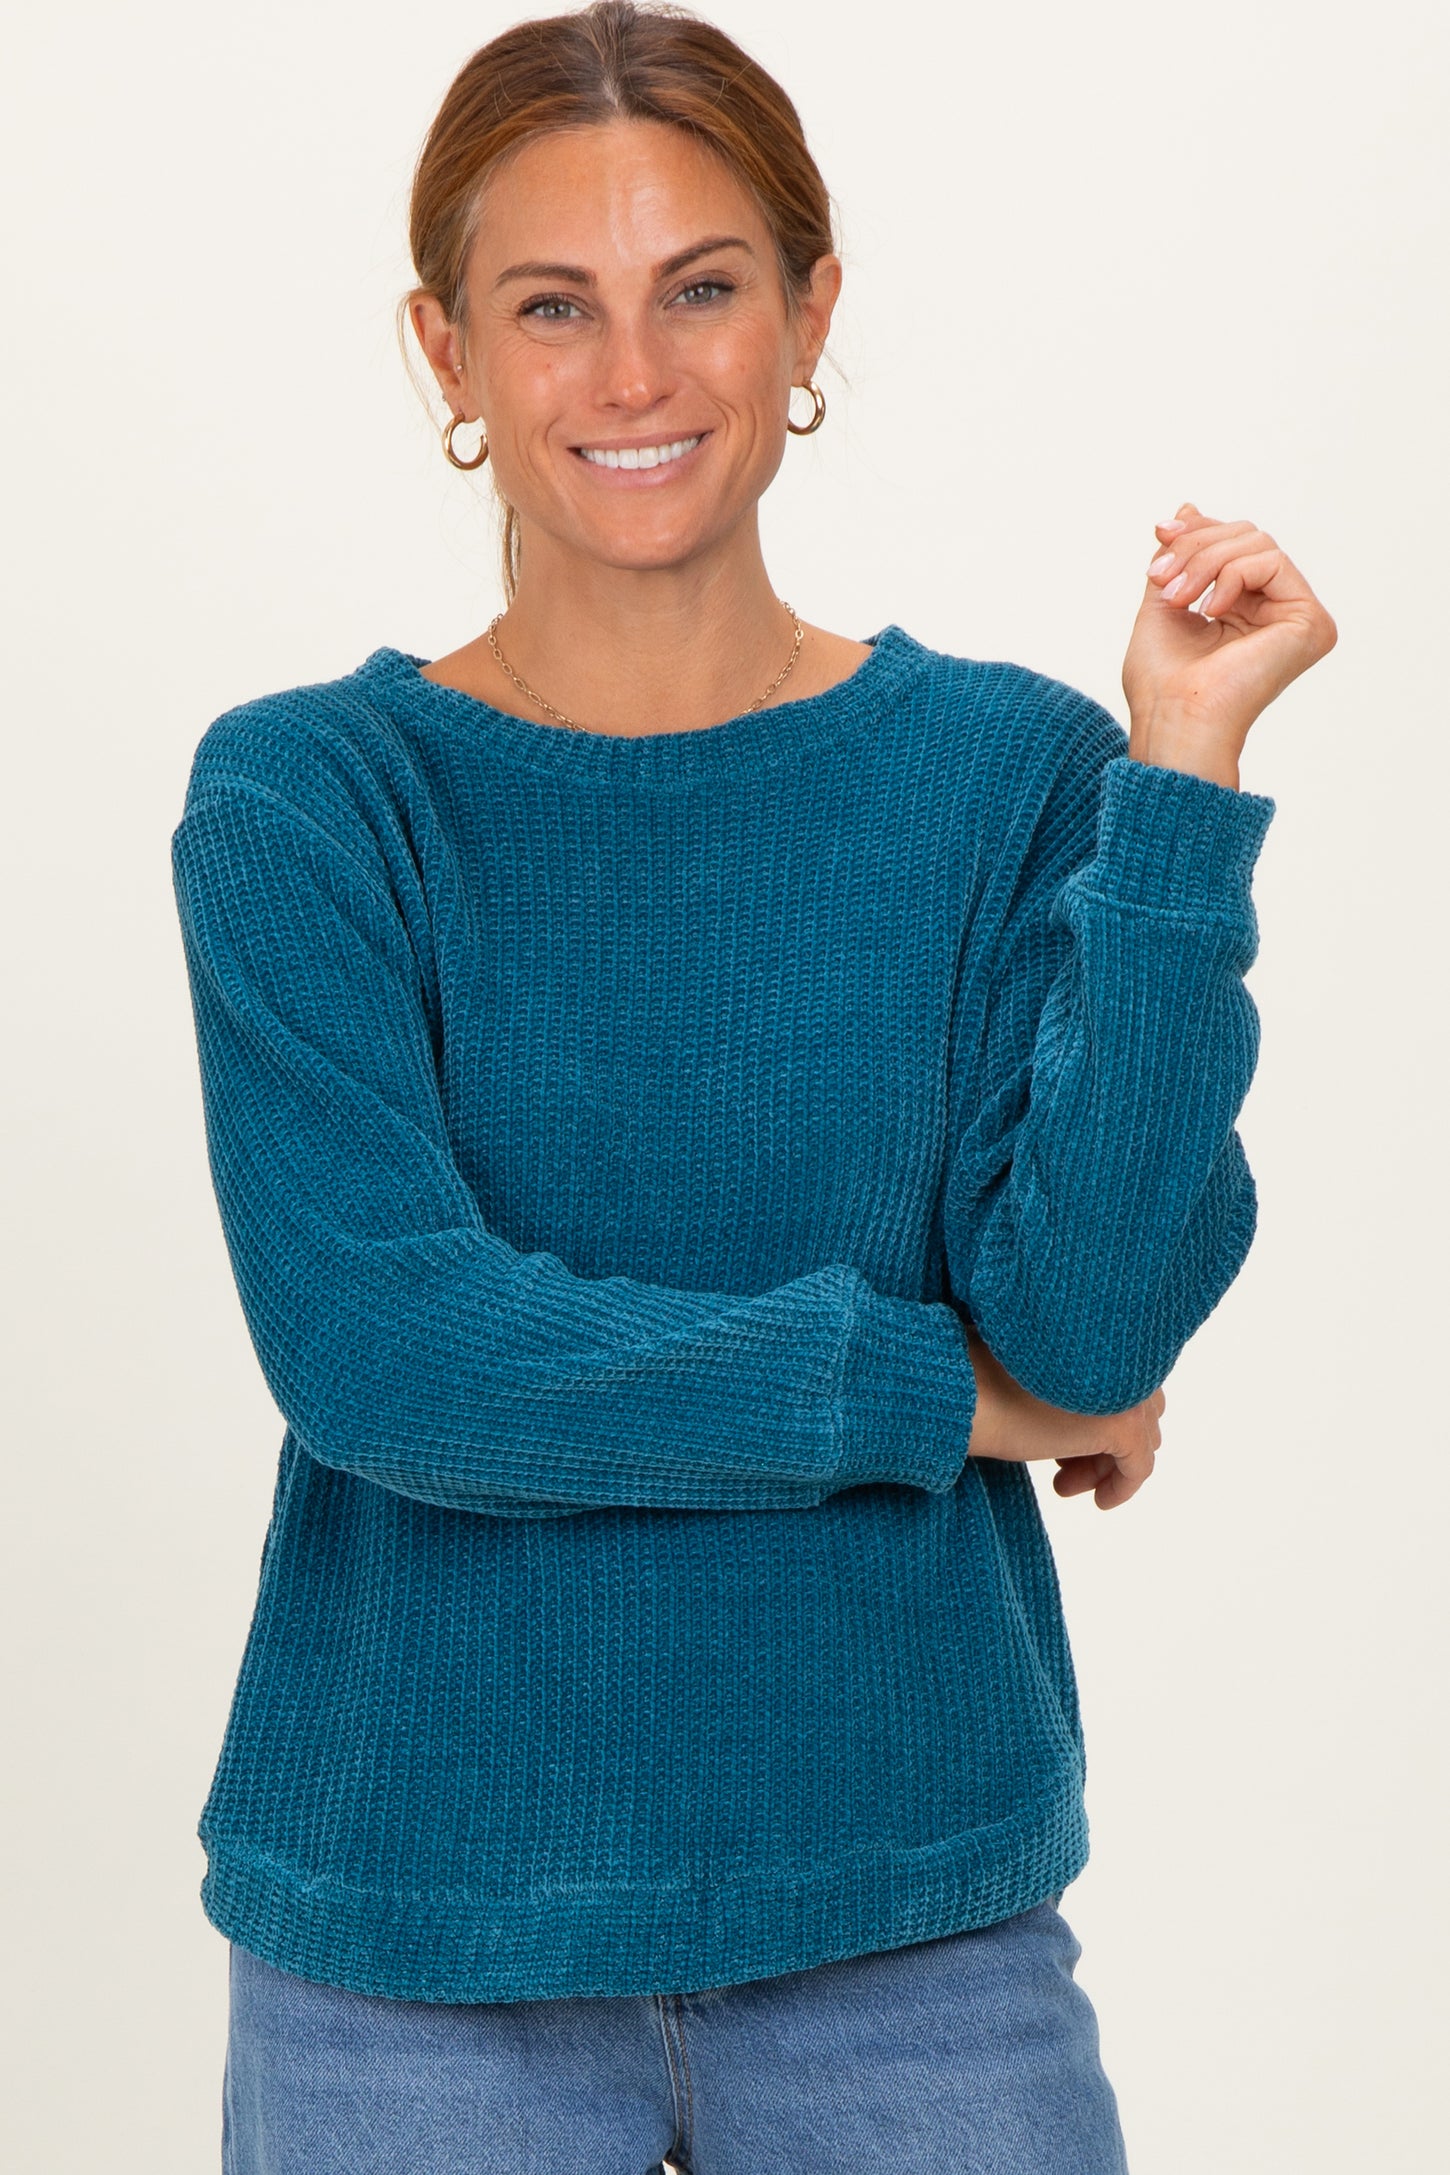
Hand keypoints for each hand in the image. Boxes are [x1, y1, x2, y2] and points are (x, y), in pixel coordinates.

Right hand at [966, 1327, 1163, 1510]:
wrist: (963, 1393)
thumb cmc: (981, 1383)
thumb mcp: (1035, 1377)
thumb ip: (1069, 1384)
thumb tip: (1087, 1418)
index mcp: (1100, 1338)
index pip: (1126, 1383)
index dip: (1098, 1419)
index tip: (1062, 1449)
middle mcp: (1123, 1360)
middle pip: (1139, 1411)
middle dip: (1103, 1445)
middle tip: (1062, 1469)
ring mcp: (1127, 1391)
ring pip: (1140, 1440)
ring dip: (1104, 1466)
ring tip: (1063, 1484)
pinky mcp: (1123, 1425)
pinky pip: (1139, 1467)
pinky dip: (1122, 1488)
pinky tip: (1099, 1502)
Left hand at [1122, 501, 1337, 784]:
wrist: (1173, 720)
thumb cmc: (1162, 683)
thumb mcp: (1163, 601)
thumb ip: (1180, 557)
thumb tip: (1189, 507)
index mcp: (1248, 610)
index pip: (1234, 545)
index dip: (1198, 532)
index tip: (1160, 534)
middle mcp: (1278, 613)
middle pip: (1247, 537)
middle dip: (1196, 548)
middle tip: (1160, 578)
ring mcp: (1298, 618)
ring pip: (1257, 543)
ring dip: (1205, 562)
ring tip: (1177, 598)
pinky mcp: (1311, 622)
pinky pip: (1271, 561)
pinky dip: (1231, 575)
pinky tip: (1210, 611)